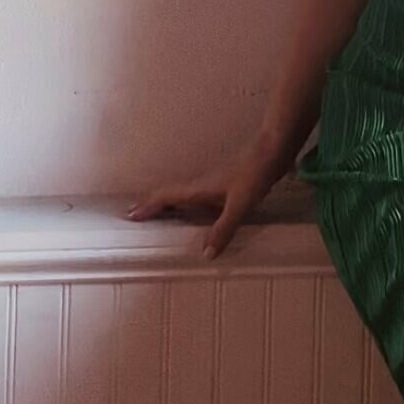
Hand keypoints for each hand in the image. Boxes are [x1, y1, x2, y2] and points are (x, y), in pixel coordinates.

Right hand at [124, 132, 293, 259]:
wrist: (273, 148)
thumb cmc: (255, 173)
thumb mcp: (240, 204)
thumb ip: (224, 228)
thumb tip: (205, 255)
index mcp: (200, 188)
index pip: (167, 196)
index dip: (149, 206)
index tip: (129, 215)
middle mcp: (203, 184)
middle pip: (171, 195)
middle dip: (153, 205)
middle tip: (136, 215)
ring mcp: (214, 182)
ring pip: (185, 195)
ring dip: (170, 204)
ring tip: (160, 216)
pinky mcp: (227, 183)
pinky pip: (199, 196)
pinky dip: (190, 204)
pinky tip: (198, 212)